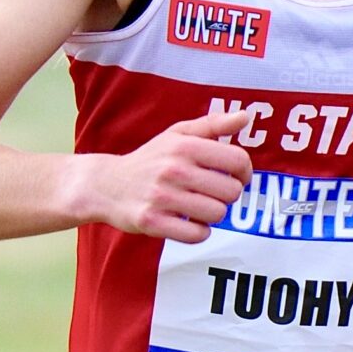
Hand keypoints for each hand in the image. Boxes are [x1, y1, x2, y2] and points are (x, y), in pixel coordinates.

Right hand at [85, 105, 256, 243]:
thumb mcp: (177, 134)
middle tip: (213, 193)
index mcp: (184, 146)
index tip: (236, 176)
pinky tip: (188, 223)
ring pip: (217, 214)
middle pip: (231, 191)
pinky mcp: (153, 222)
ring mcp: (162, 197)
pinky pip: (197, 234)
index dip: (244, 172)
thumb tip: (245, 116)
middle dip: (227, 195)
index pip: (238, 160)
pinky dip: (199, 232)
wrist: (107, 185)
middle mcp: (174, 170)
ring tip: (199, 207)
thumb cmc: (150, 159)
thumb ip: (213, 125)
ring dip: (213, 214)